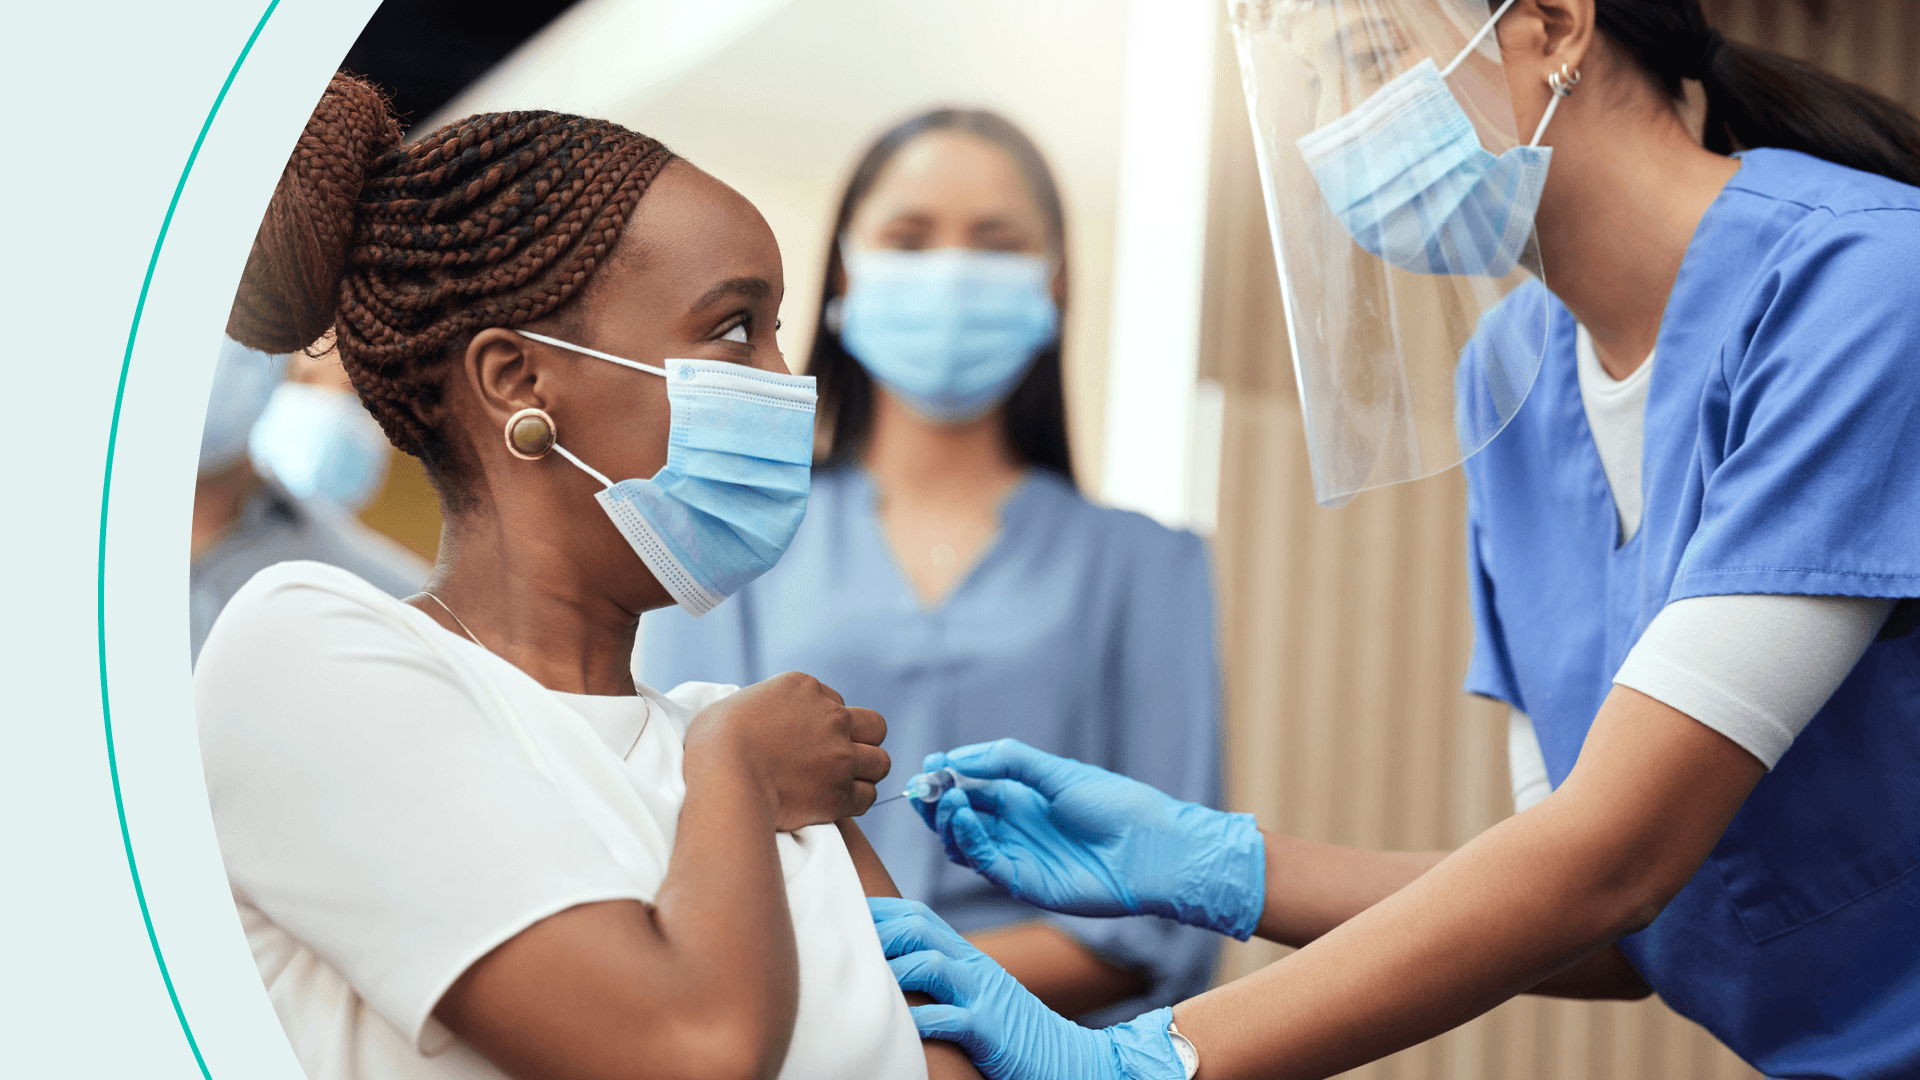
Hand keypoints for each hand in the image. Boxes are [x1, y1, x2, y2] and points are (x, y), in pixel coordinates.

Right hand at [684, 672, 889, 830]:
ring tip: (843, 784)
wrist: (724, 775)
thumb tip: (760, 721)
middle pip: (875, 726)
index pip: (836, 702)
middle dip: (863, 741)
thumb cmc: (715, 741)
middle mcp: (832, 717)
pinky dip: (856, 802)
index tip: (808, 741)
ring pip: (880, 762)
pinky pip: (868, 797)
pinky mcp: (841, 792)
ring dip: (865, 773)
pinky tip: (838, 805)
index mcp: (805, 689)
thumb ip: (761, 707)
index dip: (824, 724)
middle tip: (841, 759)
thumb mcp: (735, 703)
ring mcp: (841, 754)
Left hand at [869, 898, 1183, 1079]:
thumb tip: (889, 964)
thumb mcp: (974, 988)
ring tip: (865, 978)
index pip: (918, 915)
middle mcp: (973, 966)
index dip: (879, 909)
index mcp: (966, 954)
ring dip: (895, 968)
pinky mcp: (990, 1030)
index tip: (840, 910)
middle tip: (840, 935)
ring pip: (934, 964)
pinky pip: (954, 1019)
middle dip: (880, 928)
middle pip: (922, 927)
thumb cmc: (1007, 1027)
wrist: (1065, 1056)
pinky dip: (925, 1019)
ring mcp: (983, 995)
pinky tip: (903, 1025)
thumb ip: (940, 970)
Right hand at [917, 739, 1264, 938]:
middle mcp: (1014, 826)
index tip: (930, 764)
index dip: (947, 776)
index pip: (971, 785)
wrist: (1152, 850)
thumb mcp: (1058, 772)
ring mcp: (1016, 854)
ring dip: (948, 820)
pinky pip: (983, 862)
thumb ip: (1009, 760)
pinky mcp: (1022, 882)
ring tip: (947, 798)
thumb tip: (958, 758)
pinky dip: (966, 840)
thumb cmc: (1116, 805)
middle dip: (937, 800)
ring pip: (963, 842)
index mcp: (1023, 796)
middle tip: (924, 785)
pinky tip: (963, 817)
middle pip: (960, 816)